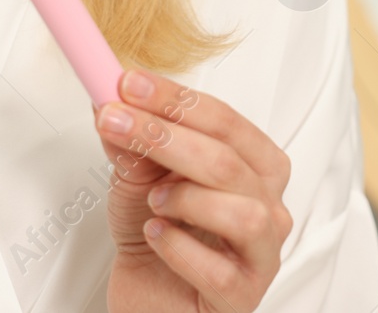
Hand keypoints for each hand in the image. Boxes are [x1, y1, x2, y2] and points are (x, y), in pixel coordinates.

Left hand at [96, 69, 292, 312]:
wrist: (148, 295)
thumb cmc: (157, 234)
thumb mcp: (139, 177)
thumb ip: (132, 140)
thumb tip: (109, 97)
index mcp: (254, 165)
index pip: (224, 120)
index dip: (175, 100)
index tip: (129, 84)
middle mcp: (268, 205)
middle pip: (228, 160)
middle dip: (166, 136)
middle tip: (116, 122)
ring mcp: (262, 253)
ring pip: (243, 213)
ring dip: (186, 199)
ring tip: (153, 203)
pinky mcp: (243, 296)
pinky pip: (220, 270)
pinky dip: (179, 248)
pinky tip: (157, 237)